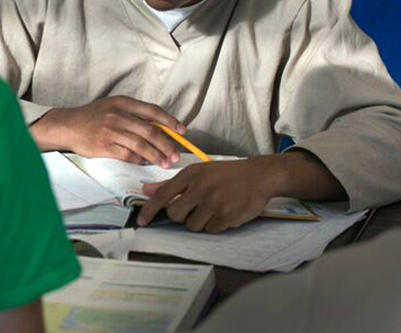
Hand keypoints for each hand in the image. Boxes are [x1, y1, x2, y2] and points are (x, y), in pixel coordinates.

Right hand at [30, 96, 185, 166]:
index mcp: (123, 103)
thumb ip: (134, 114)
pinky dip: (140, 160)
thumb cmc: (93, 117)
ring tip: (165, 163)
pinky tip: (146, 164)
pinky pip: (128, 155)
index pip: (152, 111)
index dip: (170, 121)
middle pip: (150, 130)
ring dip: (156, 156)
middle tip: (176, 155)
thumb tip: (160, 128)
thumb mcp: (113, 107)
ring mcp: (111, 131)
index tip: (182, 131)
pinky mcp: (104, 146)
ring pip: (141, 145)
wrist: (68, 126)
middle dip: (167, 144)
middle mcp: (118, 115)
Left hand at [136, 151, 346, 232]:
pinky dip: (215, 225)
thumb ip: (171, 183)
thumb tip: (145, 190)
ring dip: (200, 222)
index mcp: (191, 174)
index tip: (141, 221)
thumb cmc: (226, 174)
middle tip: (193, 209)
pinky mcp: (227, 216)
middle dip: (181, 216)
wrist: (259, 175)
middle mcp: (200, 188)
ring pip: (193, 225)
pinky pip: (211, 230)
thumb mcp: (198, 172)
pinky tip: (224, 213)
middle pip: (175, 214)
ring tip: (213, 209)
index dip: (149, 209)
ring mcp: (214, 203)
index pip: (163, 195)